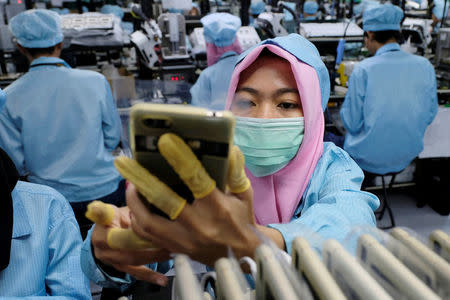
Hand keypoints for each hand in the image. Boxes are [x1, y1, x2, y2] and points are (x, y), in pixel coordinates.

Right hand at [86, 202, 169, 285]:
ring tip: (170, 253)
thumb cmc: (117, 217)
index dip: (120, 221)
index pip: (109, 223)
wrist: (107, 232)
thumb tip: (143, 191)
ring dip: (153, 258)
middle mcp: (102, 245)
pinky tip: (161, 279)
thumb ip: (129, 204)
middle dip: (148, 243)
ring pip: (133, 260)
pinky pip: (135, 272)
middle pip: (126, 245)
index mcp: (102, 226)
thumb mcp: (120, 207)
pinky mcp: (120, 267)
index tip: (136, 217)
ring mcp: (110, 259)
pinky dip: (149, 276)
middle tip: (167, 239)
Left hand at [115, 133, 262, 265]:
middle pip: (164, 200)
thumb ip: (235, 171)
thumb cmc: (241, 218)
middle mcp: (198, 225)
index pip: (197, 180)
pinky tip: (137, 205)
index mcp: (217, 207)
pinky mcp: (175, 249)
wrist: (242, 255)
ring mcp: (184, 240)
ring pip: (148, 222)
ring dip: (134, 201)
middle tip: (125, 163)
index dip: (180, 160)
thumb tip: (228, 149)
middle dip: (142, 180)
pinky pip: (147, 235)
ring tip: (130, 184)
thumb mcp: (244, 194)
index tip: (165, 142)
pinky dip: (137, 219)